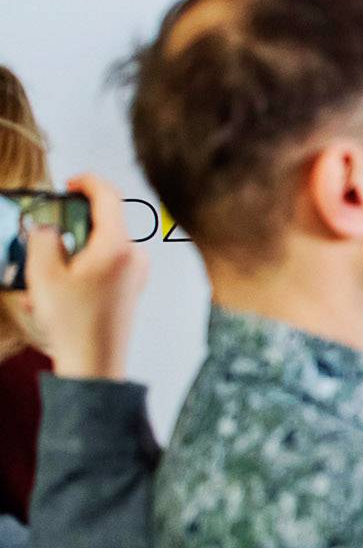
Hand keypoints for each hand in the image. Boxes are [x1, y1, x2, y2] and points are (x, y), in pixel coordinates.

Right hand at [24, 173, 146, 380]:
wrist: (95, 365)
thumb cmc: (74, 324)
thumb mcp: (43, 272)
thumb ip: (43, 237)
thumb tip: (49, 227)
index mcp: (118, 246)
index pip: (109, 196)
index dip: (87, 182)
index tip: (69, 183)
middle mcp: (135, 257)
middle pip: (99, 224)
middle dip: (66, 232)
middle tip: (41, 245)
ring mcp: (136, 274)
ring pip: (96, 249)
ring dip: (65, 260)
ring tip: (42, 285)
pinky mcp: (131, 289)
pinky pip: (102, 269)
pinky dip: (76, 275)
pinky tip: (55, 297)